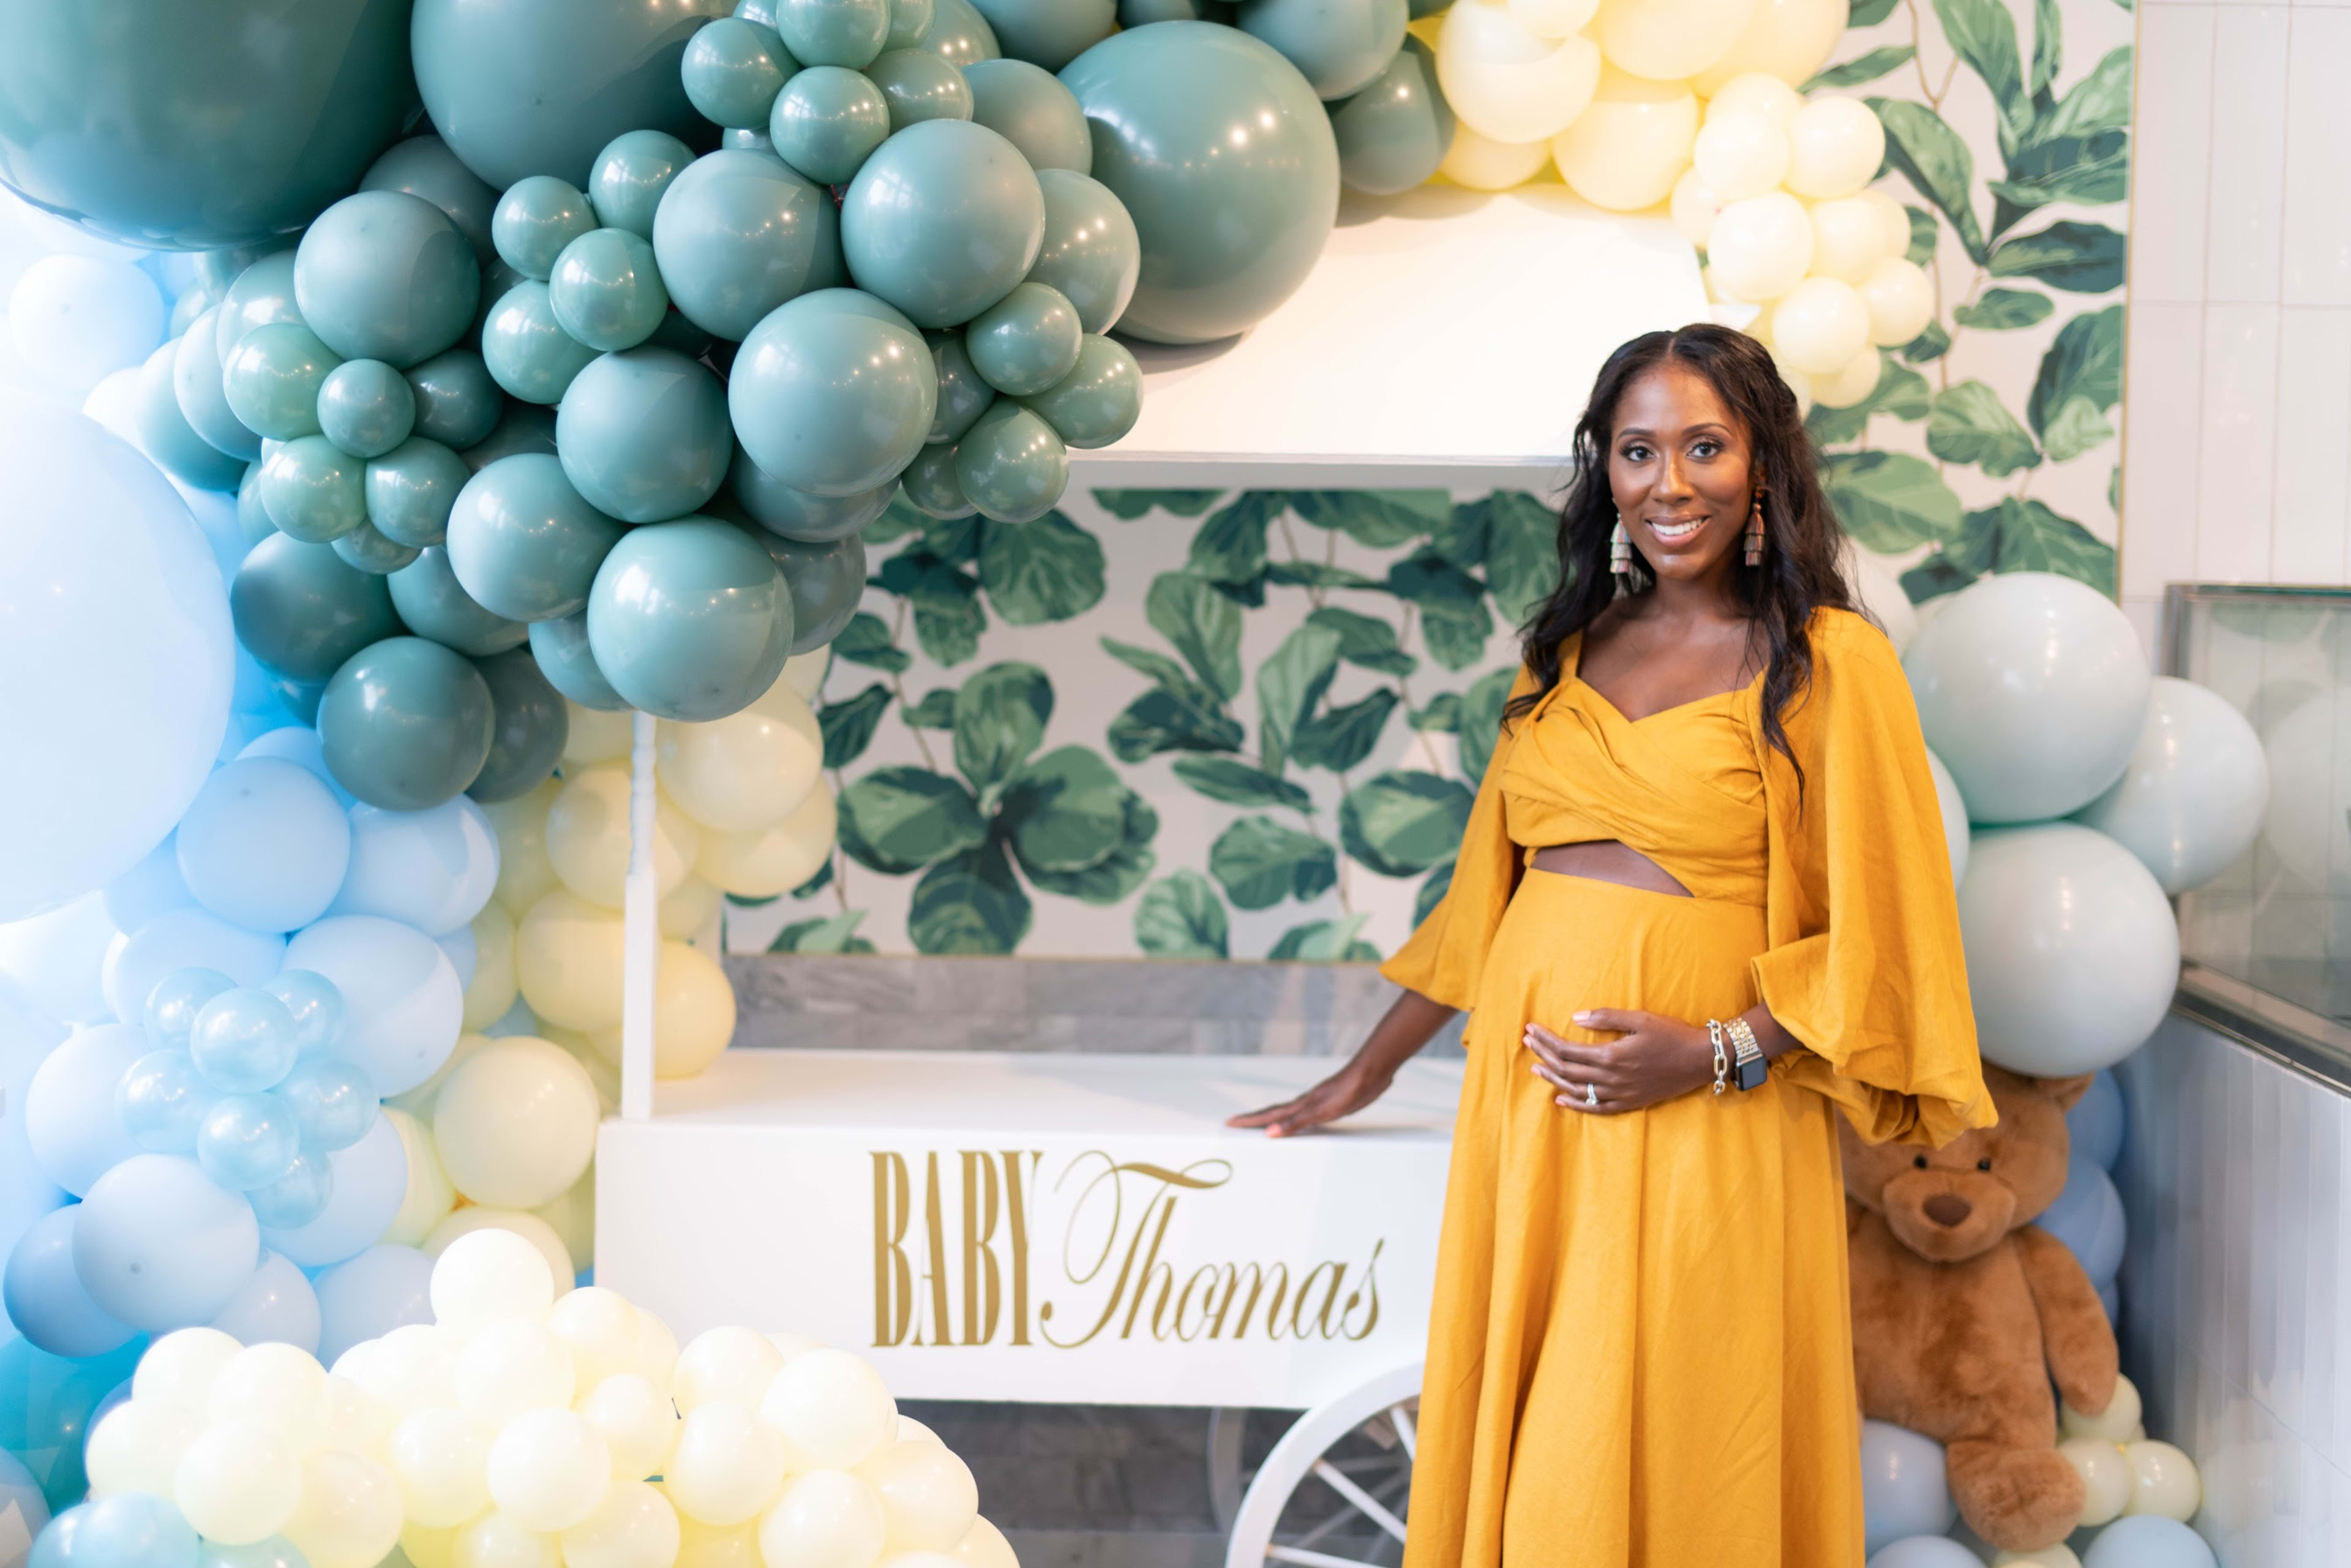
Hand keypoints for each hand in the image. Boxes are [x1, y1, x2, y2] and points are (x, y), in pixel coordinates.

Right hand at [1227, 1062, 1393, 1137]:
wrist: (1372, 1072)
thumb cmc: (1350, 1090)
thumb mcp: (1322, 1111)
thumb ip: (1296, 1122)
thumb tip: (1270, 1133)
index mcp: (1301, 1105)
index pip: (1269, 1115)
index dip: (1249, 1120)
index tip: (1229, 1122)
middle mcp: (1306, 1102)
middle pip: (1274, 1112)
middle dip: (1255, 1119)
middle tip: (1237, 1122)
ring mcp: (1317, 1101)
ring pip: (1289, 1112)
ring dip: (1274, 1119)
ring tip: (1263, 1125)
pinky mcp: (1330, 1103)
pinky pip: (1304, 1114)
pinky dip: (1295, 1119)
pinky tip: (1301, 1121)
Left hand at [1524, 1009, 1715, 1114]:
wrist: (1700, 1060)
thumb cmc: (1671, 1034)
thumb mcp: (1640, 1018)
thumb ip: (1607, 1018)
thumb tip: (1576, 1018)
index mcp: (1611, 1056)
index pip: (1567, 1050)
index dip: (1546, 1040)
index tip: (1531, 1029)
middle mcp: (1611, 1079)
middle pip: (1566, 1069)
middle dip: (1544, 1055)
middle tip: (1527, 1042)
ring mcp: (1620, 1094)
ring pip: (1577, 1090)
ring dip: (1553, 1079)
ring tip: (1536, 1068)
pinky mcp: (1629, 1103)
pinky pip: (1596, 1109)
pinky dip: (1576, 1105)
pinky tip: (1560, 1100)